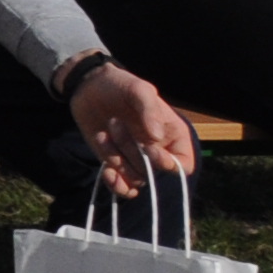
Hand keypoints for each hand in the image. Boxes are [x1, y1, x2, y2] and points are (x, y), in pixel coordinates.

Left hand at [63, 54, 198, 193]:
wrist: (88, 87)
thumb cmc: (120, 85)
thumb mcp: (138, 89)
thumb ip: (150, 109)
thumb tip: (156, 138)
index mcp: (173, 136)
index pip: (183, 165)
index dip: (168, 163)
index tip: (148, 147)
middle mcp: (158, 152)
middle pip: (154, 172)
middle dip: (132, 151)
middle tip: (115, 122)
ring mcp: (136, 160)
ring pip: (136, 179)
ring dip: (118, 160)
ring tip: (103, 134)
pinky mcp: (117, 164)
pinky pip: (122, 187)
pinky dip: (116, 184)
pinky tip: (106, 171)